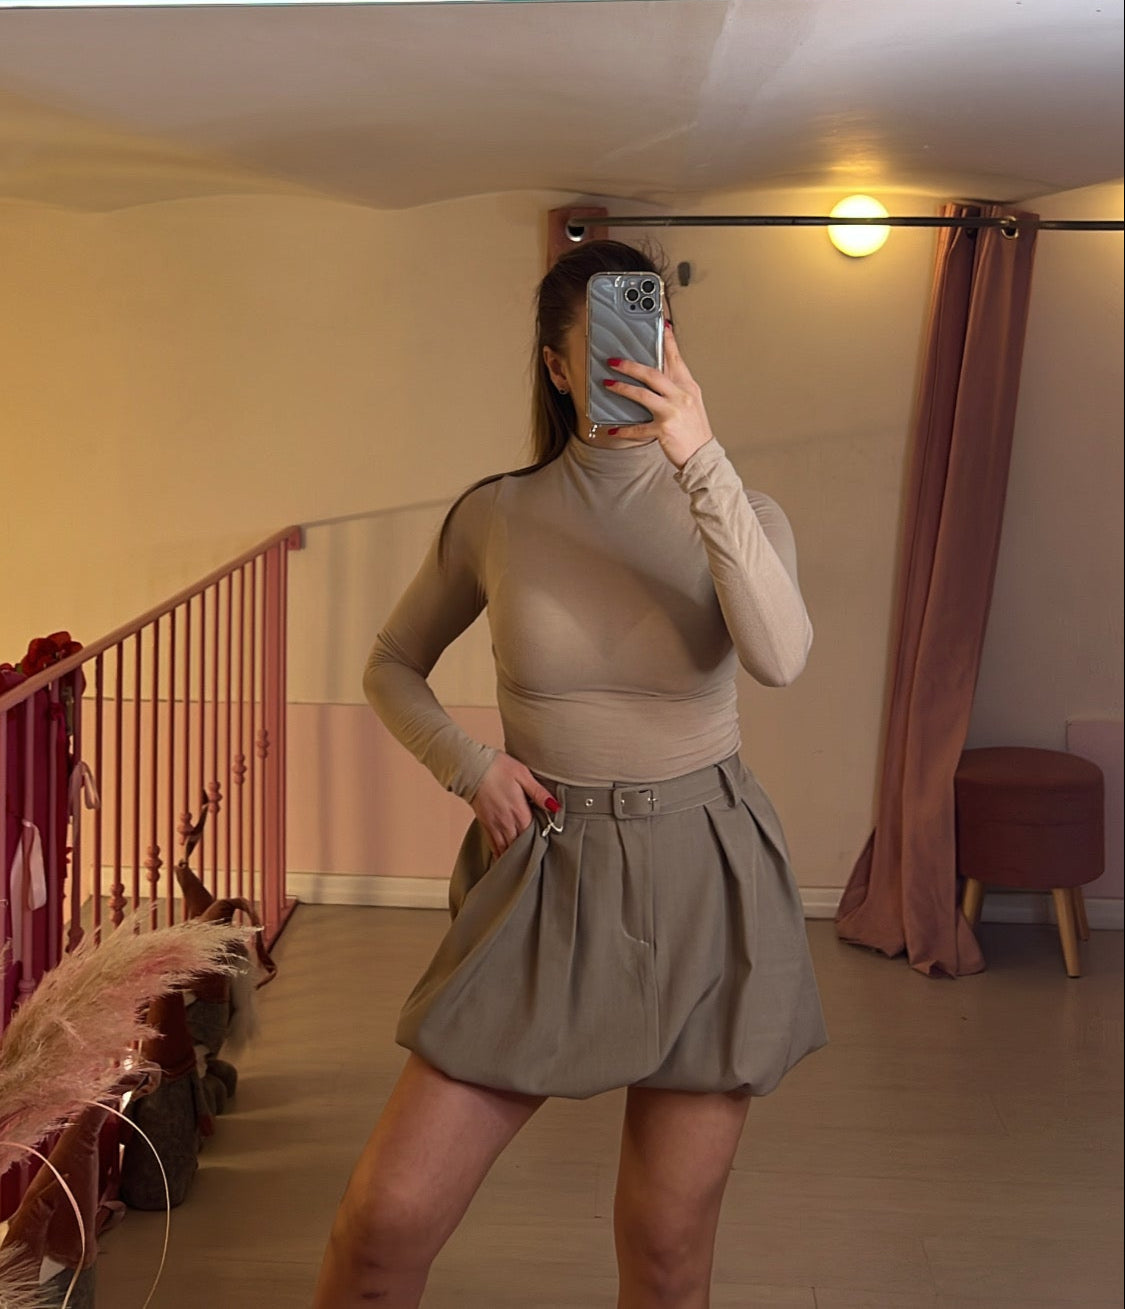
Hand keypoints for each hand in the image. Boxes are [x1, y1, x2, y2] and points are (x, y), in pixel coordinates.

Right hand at [469, 752, 559, 858]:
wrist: (471, 767)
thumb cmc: (497, 768)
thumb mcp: (523, 774)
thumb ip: (538, 793)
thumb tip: (555, 807)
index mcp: (518, 811)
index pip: (533, 835)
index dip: (541, 841)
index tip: (549, 845)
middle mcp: (506, 822)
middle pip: (520, 846)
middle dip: (529, 852)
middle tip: (539, 858)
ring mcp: (494, 825)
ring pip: (506, 849)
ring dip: (515, 856)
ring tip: (523, 864)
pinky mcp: (485, 824)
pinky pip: (494, 845)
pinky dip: (500, 853)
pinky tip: (505, 858)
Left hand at [601, 321, 714, 468]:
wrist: (703, 455)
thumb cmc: (695, 430)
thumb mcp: (691, 403)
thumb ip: (676, 387)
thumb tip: (657, 375)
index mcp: (688, 387)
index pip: (676, 359)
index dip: (667, 341)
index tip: (661, 325)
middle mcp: (681, 396)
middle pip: (653, 373)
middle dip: (630, 366)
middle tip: (614, 360)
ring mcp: (672, 412)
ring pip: (643, 395)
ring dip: (622, 388)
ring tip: (608, 384)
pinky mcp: (664, 429)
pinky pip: (639, 428)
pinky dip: (625, 430)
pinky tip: (613, 430)